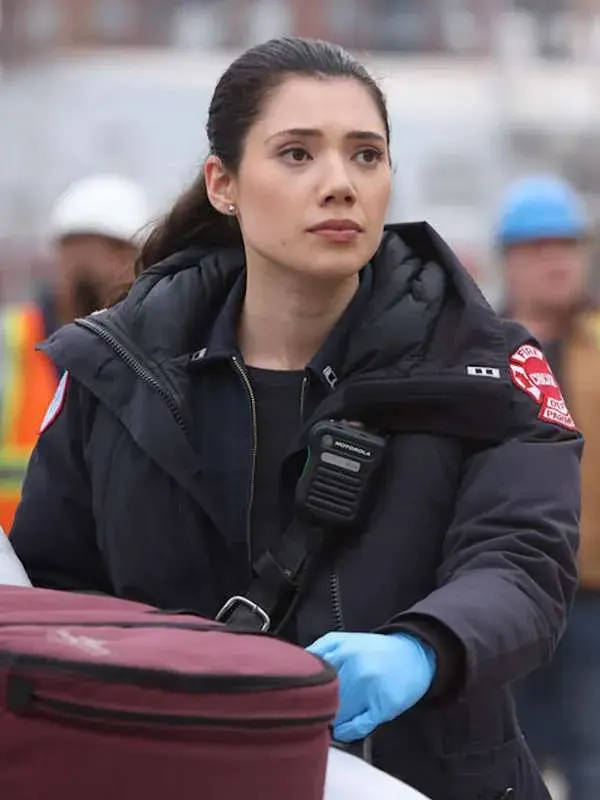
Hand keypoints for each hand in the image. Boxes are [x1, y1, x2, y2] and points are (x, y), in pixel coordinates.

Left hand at [307, 632, 435, 742]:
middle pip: (324, 697)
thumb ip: (319, 650)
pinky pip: (357, 726)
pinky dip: (347, 731)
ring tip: (337, 715)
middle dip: (320, 705)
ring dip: (334, 719)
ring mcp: (371, 688)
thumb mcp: (344, 640)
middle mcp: (356, 667)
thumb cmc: (375, 650)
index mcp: (342, 649)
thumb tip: (295, 668)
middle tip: (319, 709)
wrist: (414, 653)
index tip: (302, 698)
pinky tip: (345, 728)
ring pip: (339, 714)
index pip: (313, 677)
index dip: (306, 690)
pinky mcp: (384, 706)